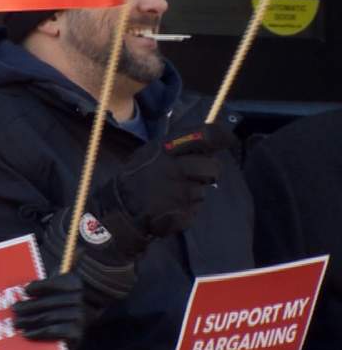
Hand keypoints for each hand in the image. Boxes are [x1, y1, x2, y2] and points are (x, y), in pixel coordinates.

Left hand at [11, 272, 85, 346]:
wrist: (72, 329)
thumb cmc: (56, 305)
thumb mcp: (51, 291)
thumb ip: (41, 288)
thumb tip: (20, 291)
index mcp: (74, 283)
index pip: (58, 283)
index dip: (41, 286)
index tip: (26, 291)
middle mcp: (79, 299)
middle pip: (49, 302)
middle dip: (29, 306)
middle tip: (14, 309)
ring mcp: (80, 316)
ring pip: (49, 317)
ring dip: (29, 320)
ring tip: (16, 323)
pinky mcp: (77, 333)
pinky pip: (53, 331)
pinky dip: (38, 332)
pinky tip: (26, 333)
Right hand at [85, 123, 236, 261]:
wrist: (120, 210)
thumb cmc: (136, 178)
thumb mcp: (150, 154)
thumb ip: (176, 147)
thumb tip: (209, 142)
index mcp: (165, 150)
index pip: (205, 136)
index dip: (222, 136)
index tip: (230, 140)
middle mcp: (175, 168)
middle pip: (213, 167)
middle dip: (207, 173)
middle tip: (192, 176)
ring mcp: (181, 192)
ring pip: (204, 190)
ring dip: (193, 193)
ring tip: (171, 195)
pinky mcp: (184, 213)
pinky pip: (195, 209)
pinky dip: (186, 210)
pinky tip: (169, 208)